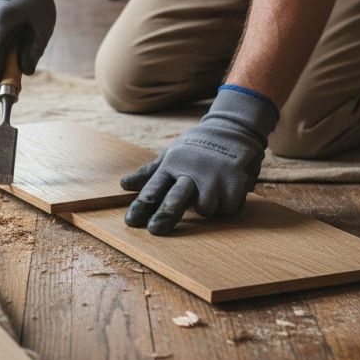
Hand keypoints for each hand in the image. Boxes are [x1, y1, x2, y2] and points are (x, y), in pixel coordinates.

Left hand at [121, 86, 279, 234]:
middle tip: (155, 229)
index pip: (153, 187)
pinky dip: (226, 205)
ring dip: (206, 207)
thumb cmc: (196, 147)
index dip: (142, 205)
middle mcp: (191, 170)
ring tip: (209, 191)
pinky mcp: (236, 182)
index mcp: (172, 164)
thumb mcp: (170, 155)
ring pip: (205, 209)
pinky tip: (226, 191)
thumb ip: (149, 173)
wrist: (233, 129)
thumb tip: (123, 185)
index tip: (132, 221)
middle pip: (176, 198)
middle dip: (165, 214)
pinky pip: (227, 208)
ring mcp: (215, 176)